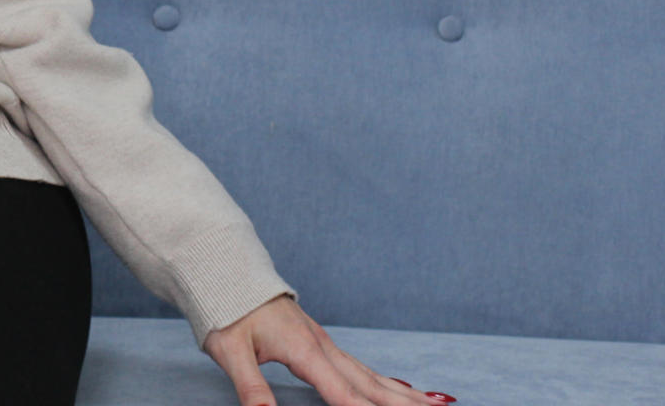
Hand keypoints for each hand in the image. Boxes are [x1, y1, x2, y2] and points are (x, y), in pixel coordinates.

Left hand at [204, 294, 456, 405]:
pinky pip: (362, 368)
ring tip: (438, 405)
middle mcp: (322, 346)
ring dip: (405, 394)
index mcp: (304, 350)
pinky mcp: (321, 343)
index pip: (342, 393)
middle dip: (404, 405)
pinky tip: (401, 391)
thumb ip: (250, 387)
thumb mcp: (229, 350)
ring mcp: (325, 343)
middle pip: (371, 384)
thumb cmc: (225, 310)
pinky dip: (387, 382)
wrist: (225, 272)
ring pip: (372, 375)